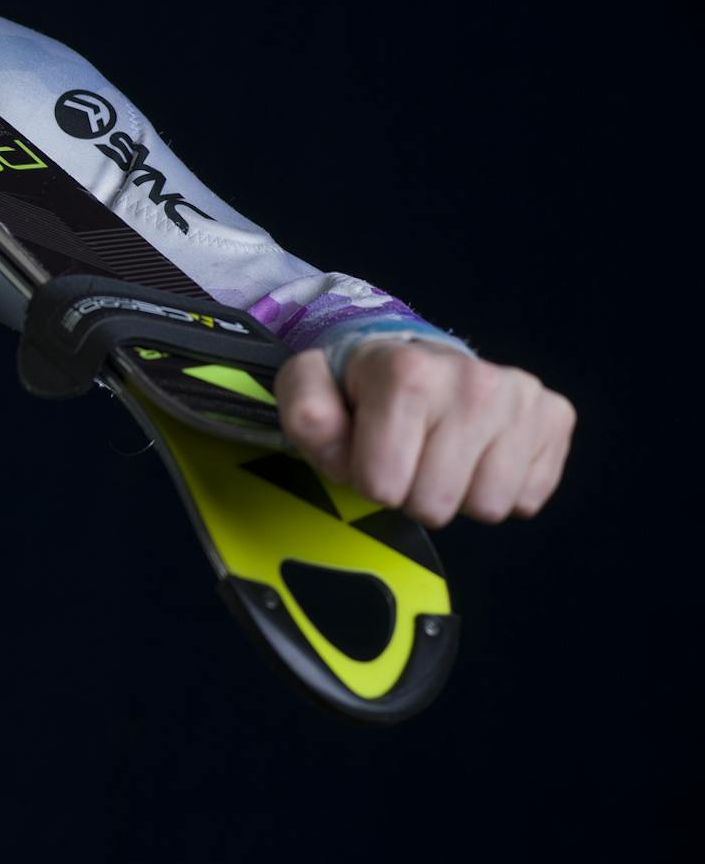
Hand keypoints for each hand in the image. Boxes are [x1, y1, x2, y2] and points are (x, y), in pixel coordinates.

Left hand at [275, 341, 575, 529]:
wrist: (418, 356)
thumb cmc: (360, 385)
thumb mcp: (311, 389)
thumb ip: (307, 416)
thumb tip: (338, 449)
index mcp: (407, 373)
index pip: (383, 486)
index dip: (368, 480)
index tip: (369, 451)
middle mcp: (473, 382)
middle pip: (435, 504)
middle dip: (413, 492)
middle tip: (408, 455)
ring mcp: (520, 398)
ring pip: (487, 507)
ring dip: (458, 494)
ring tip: (442, 454)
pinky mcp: (555, 416)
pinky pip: (527, 498)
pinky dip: (500, 488)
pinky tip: (478, 454)